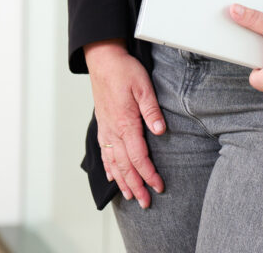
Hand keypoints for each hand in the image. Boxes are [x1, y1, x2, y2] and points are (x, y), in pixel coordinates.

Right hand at [84, 40, 165, 208]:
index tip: (158, 186)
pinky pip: (104, 152)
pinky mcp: (103, 125)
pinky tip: (113, 176)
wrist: (103, 60)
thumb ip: (151, 109)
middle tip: (146, 202)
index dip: (149, 174)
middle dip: (136, 186)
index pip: (139, 157)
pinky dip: (109, 167)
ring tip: (130, 196)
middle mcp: (113, 131)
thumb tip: (160, 130)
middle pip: (125, 166)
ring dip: (122, 181)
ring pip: (114, 163)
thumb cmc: (124, 70)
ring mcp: (106, 129)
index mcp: (125, 123)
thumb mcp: (143, 85)